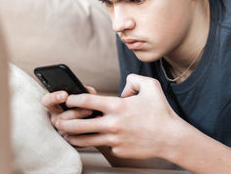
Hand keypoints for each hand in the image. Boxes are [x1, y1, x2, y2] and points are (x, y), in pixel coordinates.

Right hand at [41, 86, 96, 135]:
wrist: (92, 122)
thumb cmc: (84, 105)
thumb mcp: (82, 97)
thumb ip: (83, 92)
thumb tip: (89, 91)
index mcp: (54, 106)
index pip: (47, 101)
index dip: (54, 98)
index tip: (65, 95)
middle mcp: (55, 118)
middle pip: (61, 117)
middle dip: (76, 113)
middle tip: (88, 109)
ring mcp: (61, 131)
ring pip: (68, 129)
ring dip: (82, 122)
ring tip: (95, 116)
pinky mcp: (69, 141)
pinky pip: (75, 139)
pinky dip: (87, 133)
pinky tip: (95, 126)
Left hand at [56, 74, 183, 158]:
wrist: (170, 138)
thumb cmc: (161, 112)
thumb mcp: (151, 86)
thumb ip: (133, 80)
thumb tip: (122, 89)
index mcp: (117, 106)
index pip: (86, 101)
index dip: (72, 99)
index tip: (67, 99)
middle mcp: (112, 124)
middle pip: (77, 124)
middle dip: (64, 122)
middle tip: (59, 119)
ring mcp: (114, 140)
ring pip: (85, 140)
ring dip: (72, 136)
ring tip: (66, 133)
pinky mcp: (117, 151)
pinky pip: (102, 146)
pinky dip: (97, 142)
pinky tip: (92, 140)